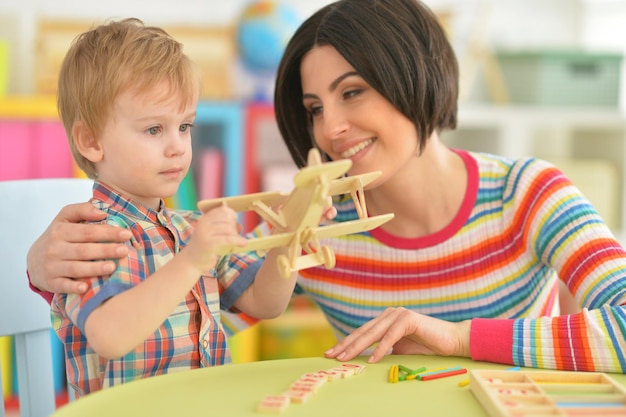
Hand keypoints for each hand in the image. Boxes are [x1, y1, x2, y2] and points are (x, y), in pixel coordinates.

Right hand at [27, 202, 130, 293]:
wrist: (34, 260)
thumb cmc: (58, 237)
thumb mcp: (64, 219)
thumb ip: (82, 210)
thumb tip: (102, 212)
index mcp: (60, 231)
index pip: (88, 231)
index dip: (108, 232)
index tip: (126, 234)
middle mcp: (54, 248)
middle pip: (84, 250)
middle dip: (105, 250)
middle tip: (124, 250)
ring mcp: (51, 266)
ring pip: (75, 268)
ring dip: (94, 268)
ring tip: (112, 267)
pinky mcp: (50, 282)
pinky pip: (62, 285)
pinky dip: (73, 287)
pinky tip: (85, 288)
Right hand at [185, 204, 246, 272]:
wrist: (191, 262)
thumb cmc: (205, 249)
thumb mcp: (216, 236)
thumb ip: (227, 230)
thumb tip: (240, 226)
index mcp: (205, 219)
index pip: (223, 210)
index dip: (232, 215)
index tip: (233, 224)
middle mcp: (204, 223)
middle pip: (227, 218)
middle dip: (234, 227)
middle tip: (233, 236)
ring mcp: (205, 233)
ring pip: (229, 228)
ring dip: (235, 236)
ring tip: (233, 243)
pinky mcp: (209, 243)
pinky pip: (228, 239)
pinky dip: (238, 241)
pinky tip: (243, 243)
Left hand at [324, 307, 470, 362]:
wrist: (450, 341)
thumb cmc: (425, 346)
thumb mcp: (398, 349)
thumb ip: (382, 349)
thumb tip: (363, 359)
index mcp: (385, 320)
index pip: (361, 333)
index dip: (346, 343)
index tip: (331, 353)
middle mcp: (389, 314)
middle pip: (363, 332)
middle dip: (346, 345)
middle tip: (331, 355)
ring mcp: (398, 314)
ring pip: (373, 333)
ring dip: (358, 347)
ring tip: (345, 358)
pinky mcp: (409, 319)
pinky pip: (391, 336)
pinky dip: (381, 348)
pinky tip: (372, 359)